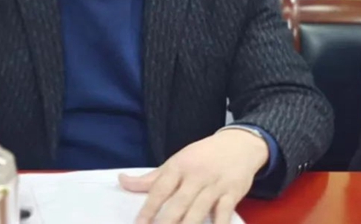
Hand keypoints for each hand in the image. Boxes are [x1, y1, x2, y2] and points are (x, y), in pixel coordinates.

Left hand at [119, 129, 269, 223]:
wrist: (239, 144)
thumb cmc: (202, 156)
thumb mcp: (176, 162)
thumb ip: (150, 178)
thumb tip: (122, 181)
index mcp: (178, 166)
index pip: (160, 190)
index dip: (148, 209)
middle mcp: (195, 175)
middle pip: (178, 203)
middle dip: (166, 222)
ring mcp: (214, 185)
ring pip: (199, 210)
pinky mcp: (232, 193)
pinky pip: (224, 213)